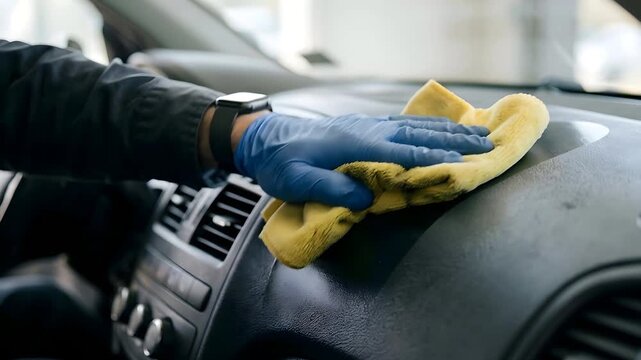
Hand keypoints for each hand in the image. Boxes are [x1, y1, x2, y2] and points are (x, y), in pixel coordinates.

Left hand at [234, 113, 492, 209]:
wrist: (265, 139)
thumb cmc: (281, 163)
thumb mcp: (297, 182)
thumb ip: (330, 188)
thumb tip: (366, 196)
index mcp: (355, 145)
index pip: (404, 152)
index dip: (435, 158)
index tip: (466, 162)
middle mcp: (367, 130)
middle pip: (418, 134)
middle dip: (454, 139)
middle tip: (487, 142)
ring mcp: (366, 125)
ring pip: (414, 125)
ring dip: (446, 129)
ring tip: (475, 131)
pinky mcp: (362, 126)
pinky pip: (401, 122)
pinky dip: (425, 125)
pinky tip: (436, 127)